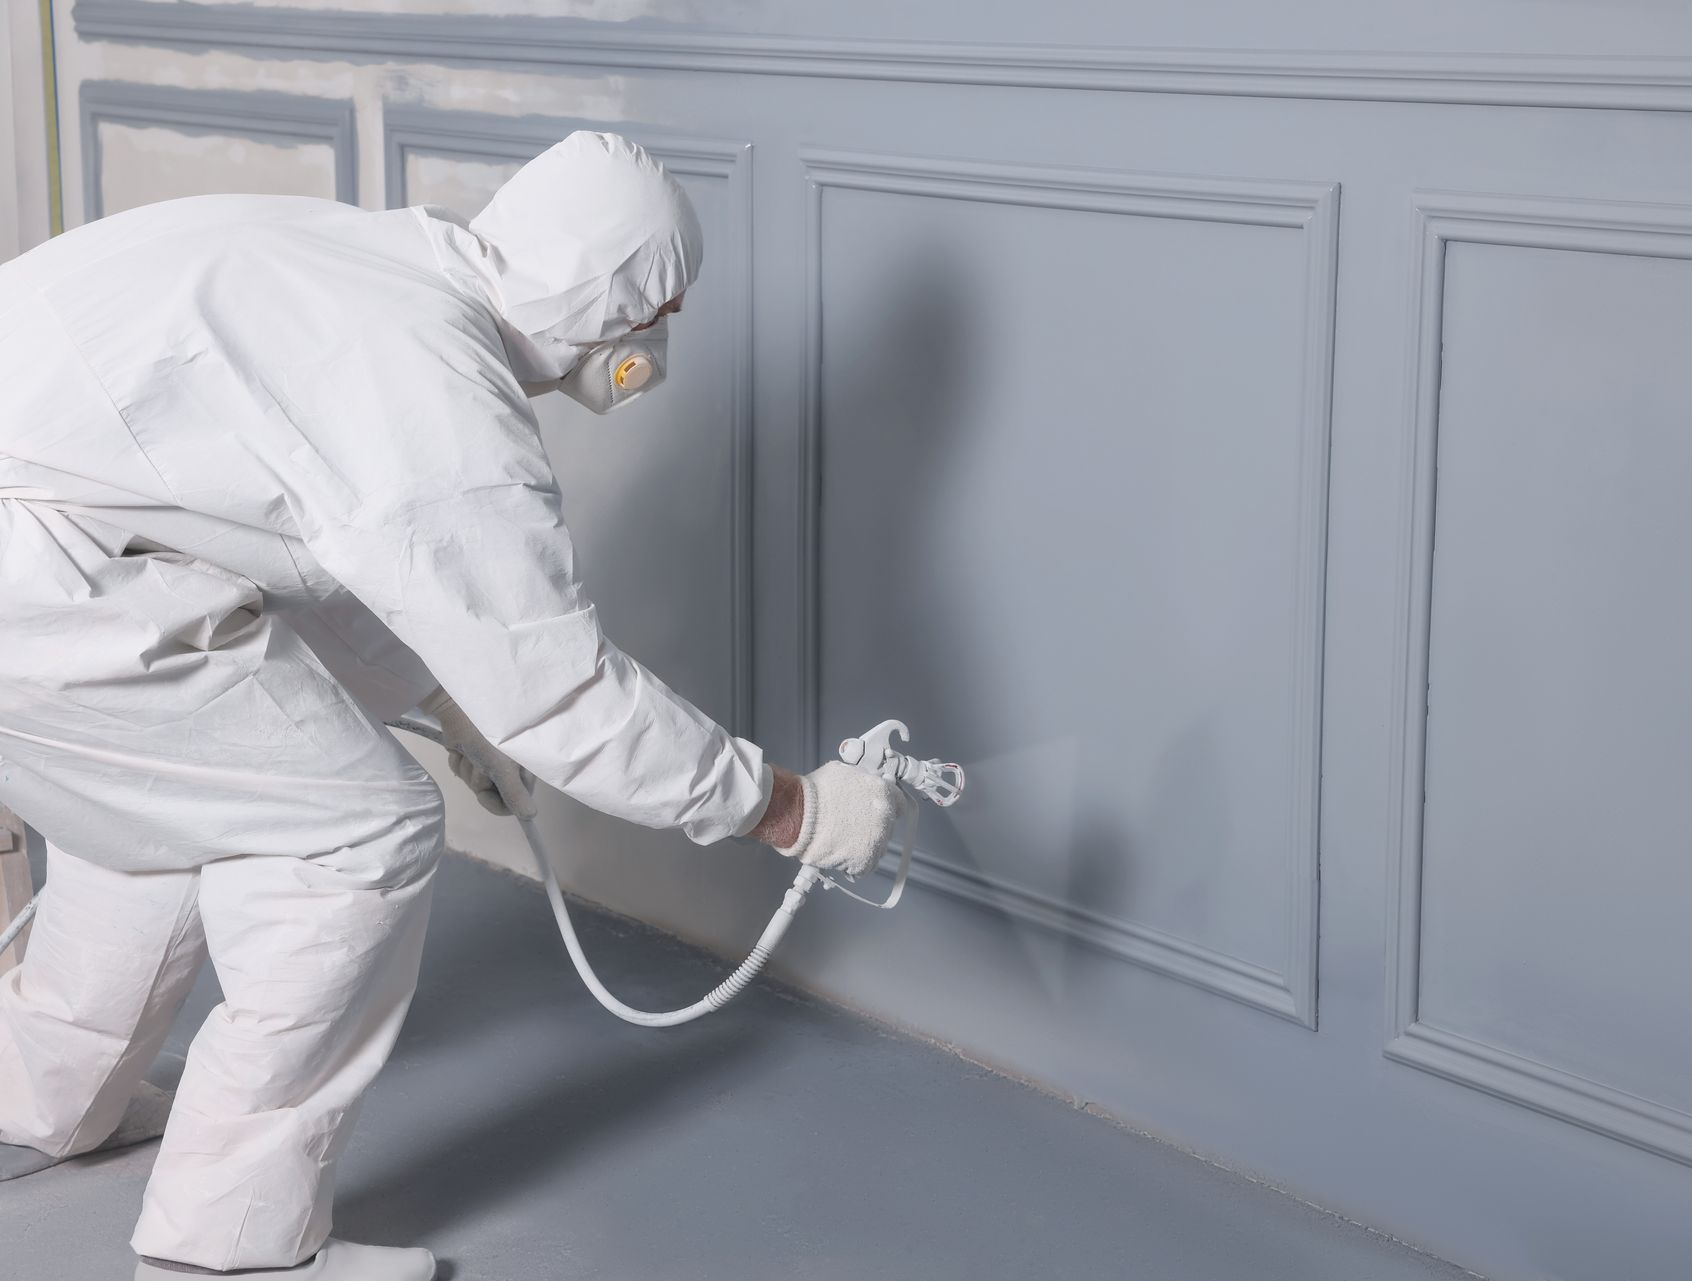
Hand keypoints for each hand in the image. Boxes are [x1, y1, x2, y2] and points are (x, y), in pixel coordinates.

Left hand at [419, 688, 535, 817]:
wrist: (456, 708)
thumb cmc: (486, 736)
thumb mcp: (503, 767)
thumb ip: (515, 793)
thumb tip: (530, 816)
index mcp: (523, 769)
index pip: (515, 803)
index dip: (496, 803)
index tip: (483, 795)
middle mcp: (509, 768)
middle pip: (492, 795)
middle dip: (479, 780)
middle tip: (479, 761)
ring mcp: (489, 762)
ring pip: (474, 784)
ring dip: (467, 769)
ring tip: (469, 751)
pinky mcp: (471, 756)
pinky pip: (462, 772)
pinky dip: (458, 762)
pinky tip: (460, 749)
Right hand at [760, 761, 913, 877]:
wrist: (798, 815)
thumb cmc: (814, 792)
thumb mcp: (844, 773)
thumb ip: (862, 781)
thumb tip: (864, 784)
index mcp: (884, 794)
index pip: (899, 804)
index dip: (886, 807)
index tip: (877, 811)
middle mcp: (885, 818)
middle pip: (887, 827)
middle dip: (872, 826)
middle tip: (851, 825)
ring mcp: (877, 842)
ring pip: (877, 847)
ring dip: (864, 845)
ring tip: (841, 840)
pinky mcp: (865, 862)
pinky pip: (864, 866)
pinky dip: (853, 863)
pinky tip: (839, 853)